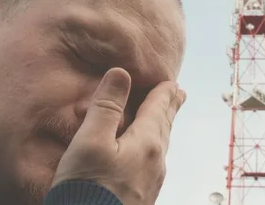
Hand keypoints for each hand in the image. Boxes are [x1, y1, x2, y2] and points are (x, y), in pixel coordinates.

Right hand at [52, 67, 186, 204]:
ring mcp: (151, 183)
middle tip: (179, 94)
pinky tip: (150, 155)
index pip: (157, 109)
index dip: (163, 92)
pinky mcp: (143, 198)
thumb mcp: (90, 141)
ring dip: (164, 126)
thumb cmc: (85, 189)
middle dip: (170, 108)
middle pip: (165, 126)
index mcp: (146, 144)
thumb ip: (106, 106)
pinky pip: (154, 163)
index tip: (172, 81)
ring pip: (162, 145)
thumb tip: (121, 72)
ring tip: (165, 119)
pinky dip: (155, 146)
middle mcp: (156, 162)